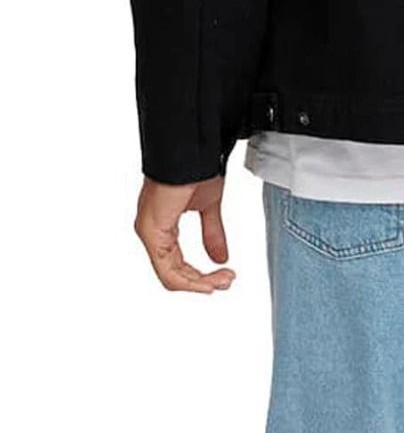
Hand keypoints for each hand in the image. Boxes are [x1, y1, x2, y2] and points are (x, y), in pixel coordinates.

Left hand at [134, 175, 235, 292]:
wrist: (190, 149)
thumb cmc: (195, 166)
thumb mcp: (210, 206)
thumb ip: (212, 234)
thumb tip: (220, 257)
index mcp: (162, 226)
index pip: (176, 266)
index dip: (200, 277)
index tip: (223, 276)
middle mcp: (152, 231)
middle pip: (174, 275)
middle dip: (203, 282)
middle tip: (226, 281)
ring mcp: (149, 231)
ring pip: (170, 276)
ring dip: (199, 283)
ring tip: (222, 281)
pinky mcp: (152, 230)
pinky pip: (167, 269)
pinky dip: (189, 280)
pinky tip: (206, 281)